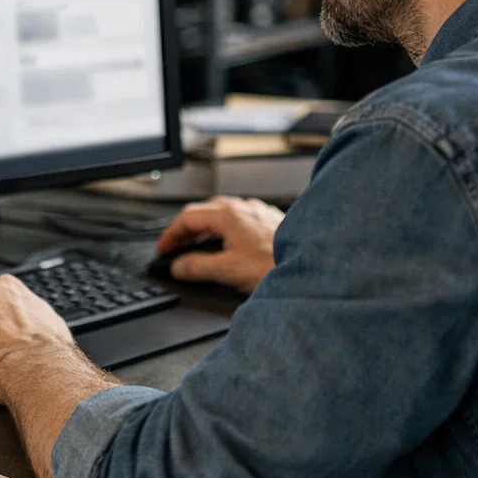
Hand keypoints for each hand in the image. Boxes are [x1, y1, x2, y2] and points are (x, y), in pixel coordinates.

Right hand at [155, 196, 283, 292]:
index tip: (163, 249)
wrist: (315, 268)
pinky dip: (225, 230)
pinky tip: (229, 245)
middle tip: (176, 247)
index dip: (170, 234)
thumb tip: (178, 266)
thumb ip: (197, 267)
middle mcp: (244, 208)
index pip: (187, 217)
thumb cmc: (277, 266)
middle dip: (186, 230)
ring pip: (223, 214)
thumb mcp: (228, 270)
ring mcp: (259, 212)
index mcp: (229, 214)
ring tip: (198, 246)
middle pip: (204, 212)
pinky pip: (240, 220)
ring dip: (205, 229)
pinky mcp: (271, 222)